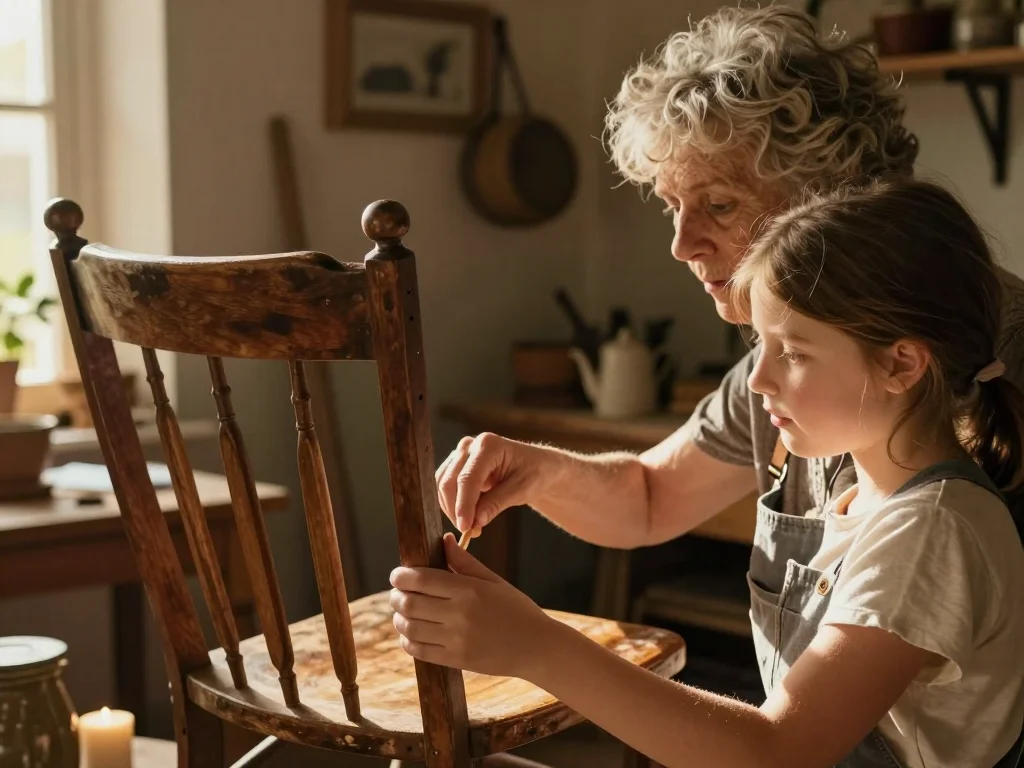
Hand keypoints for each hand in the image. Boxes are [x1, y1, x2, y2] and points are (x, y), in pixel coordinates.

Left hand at [389, 533, 556, 678]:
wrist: (536, 647)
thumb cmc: (516, 609)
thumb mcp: (493, 581)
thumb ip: (465, 562)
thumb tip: (444, 540)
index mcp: (469, 590)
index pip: (421, 579)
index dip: (401, 576)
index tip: (397, 575)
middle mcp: (460, 615)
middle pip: (409, 603)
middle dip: (396, 596)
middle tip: (397, 593)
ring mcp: (457, 640)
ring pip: (409, 628)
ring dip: (399, 619)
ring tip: (402, 613)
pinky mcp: (456, 660)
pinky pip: (419, 651)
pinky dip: (407, 641)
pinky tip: (410, 634)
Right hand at [435, 433, 555, 532]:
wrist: (536, 466)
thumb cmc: (534, 473)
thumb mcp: (522, 489)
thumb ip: (497, 503)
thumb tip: (476, 521)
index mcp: (488, 445)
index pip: (467, 478)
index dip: (464, 505)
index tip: (465, 527)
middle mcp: (470, 445)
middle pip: (450, 481)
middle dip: (456, 509)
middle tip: (469, 531)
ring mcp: (461, 454)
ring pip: (444, 484)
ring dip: (452, 508)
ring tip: (471, 526)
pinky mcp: (457, 465)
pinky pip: (447, 486)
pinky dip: (453, 504)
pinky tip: (468, 516)